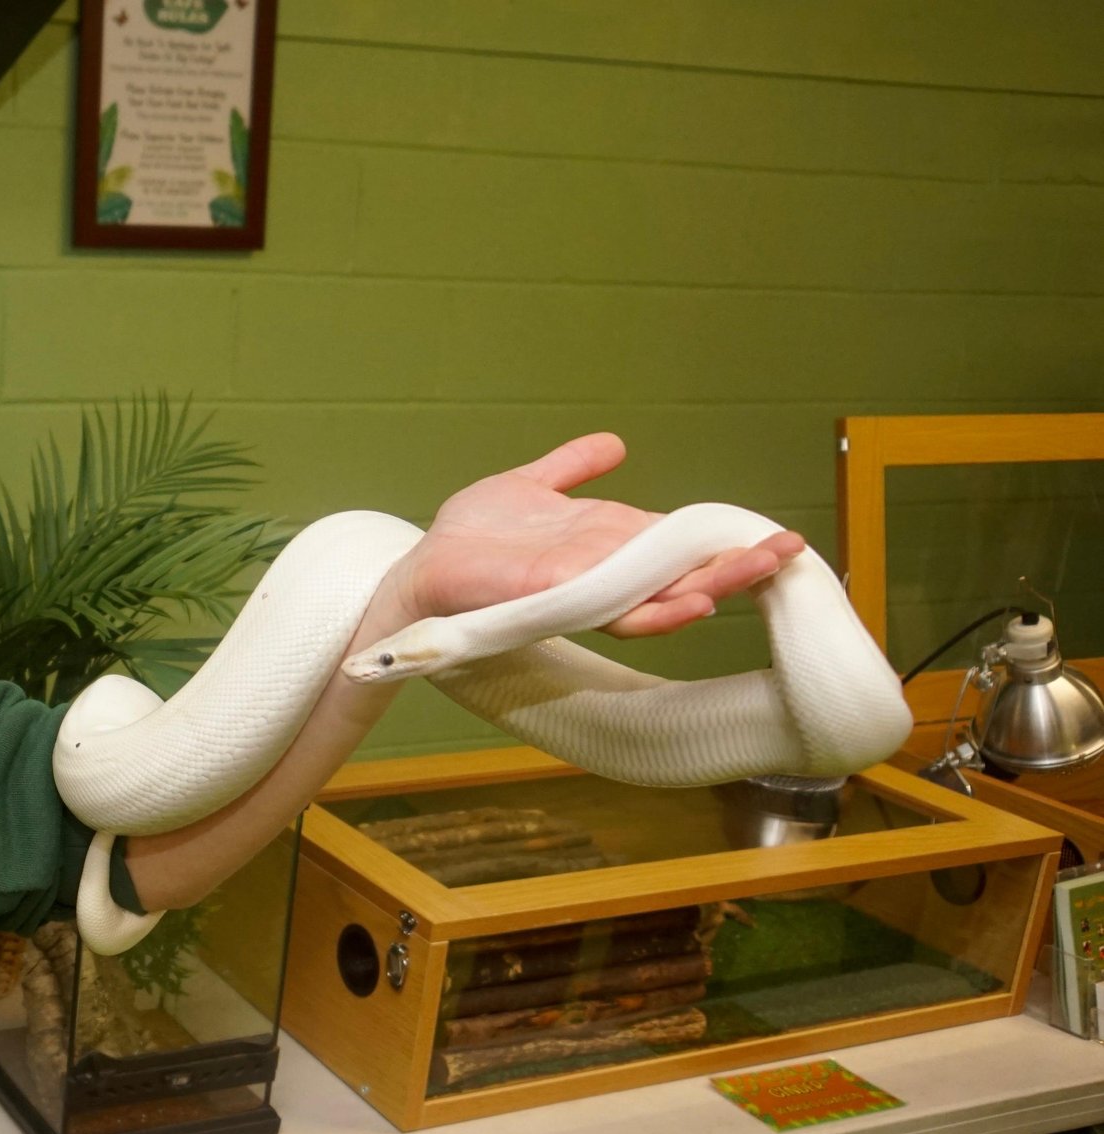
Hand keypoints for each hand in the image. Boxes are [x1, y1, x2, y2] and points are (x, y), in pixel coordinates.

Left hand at [396, 433, 803, 637]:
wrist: (420, 568)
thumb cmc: (470, 538)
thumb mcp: (529, 485)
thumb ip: (571, 466)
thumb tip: (614, 443)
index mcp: (606, 542)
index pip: (678, 544)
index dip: (723, 540)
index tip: (772, 532)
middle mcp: (605, 570)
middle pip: (685, 572)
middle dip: (738, 564)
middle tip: (791, 551)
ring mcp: (586, 589)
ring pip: (663, 596)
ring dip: (713, 585)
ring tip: (762, 569)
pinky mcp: (560, 601)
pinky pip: (616, 612)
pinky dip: (658, 609)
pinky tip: (694, 601)